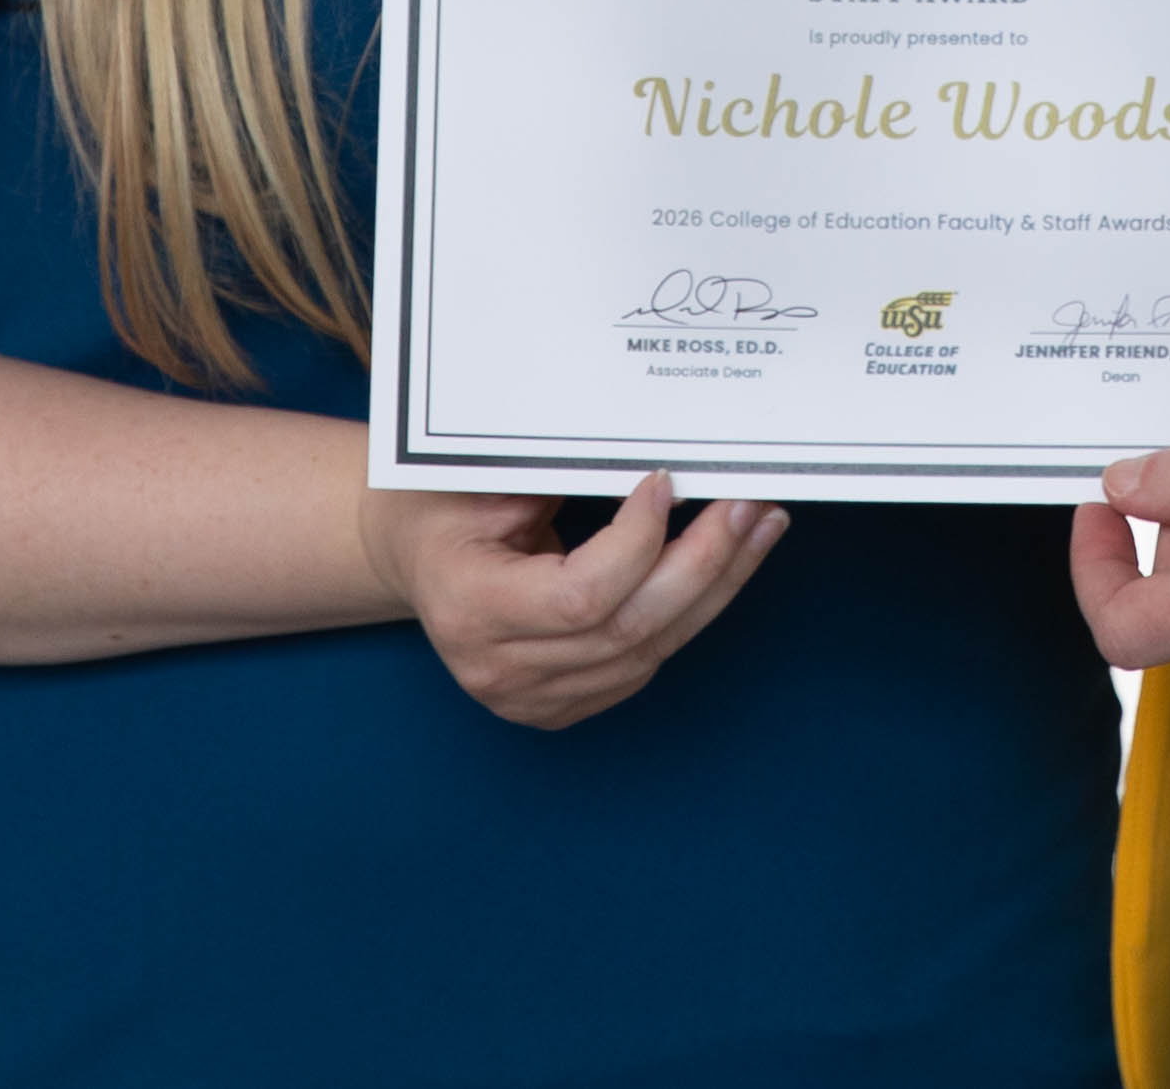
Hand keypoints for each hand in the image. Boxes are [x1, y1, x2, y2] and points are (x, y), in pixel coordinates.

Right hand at [368, 470, 786, 728]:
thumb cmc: (441, 504)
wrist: (412, 556)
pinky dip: (688, 615)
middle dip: (702, 564)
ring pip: (647, 652)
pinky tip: (721, 568)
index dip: (637, 544)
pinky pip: (641, 665)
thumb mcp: (479, 476)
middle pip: (627, 629)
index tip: (667, 482)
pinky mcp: (556, 707)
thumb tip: (655, 463)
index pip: (580, 596)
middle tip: (750, 506)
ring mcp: (529, 699)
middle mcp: (498, 669)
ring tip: (757, 529)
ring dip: (713, 588)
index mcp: (470, 609)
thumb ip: (556, 477)